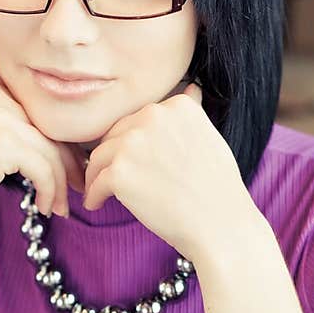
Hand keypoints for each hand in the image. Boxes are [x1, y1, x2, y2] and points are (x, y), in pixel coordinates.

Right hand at [0, 71, 86, 236]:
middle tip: (76, 188)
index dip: (57, 139)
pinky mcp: (1, 143)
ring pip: (50, 150)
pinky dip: (51, 191)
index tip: (68, 167)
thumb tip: (52, 134)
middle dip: (67, 162)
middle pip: (47, 128)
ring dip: (62, 183)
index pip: (36, 110)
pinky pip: (44, 168)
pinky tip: (46, 208)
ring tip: (62, 206)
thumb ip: (1, 121)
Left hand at [81, 84, 255, 264]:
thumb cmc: (217, 188)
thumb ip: (191, 113)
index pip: (137, 120)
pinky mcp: (119, 173)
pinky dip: (93, 196)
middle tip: (115, 180)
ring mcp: (133, 143)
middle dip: (112, 158)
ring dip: (97, 175)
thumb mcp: (209, 137)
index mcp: (176, 105)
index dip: (133, 144)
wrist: (220, 225)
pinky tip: (96, 205)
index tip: (138, 164)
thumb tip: (190, 87)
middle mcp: (153, 116)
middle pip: (114, 135)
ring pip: (98, 157)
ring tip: (99, 192)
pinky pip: (95, 183)